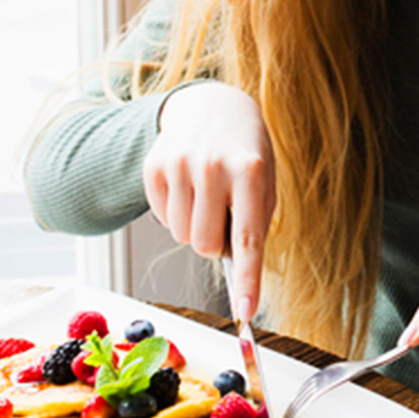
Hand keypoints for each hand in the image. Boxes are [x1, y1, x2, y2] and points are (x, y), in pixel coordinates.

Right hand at [143, 82, 275, 320]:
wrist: (212, 105)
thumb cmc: (245, 152)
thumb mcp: (265, 179)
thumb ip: (255, 221)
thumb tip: (238, 270)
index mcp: (250, 171)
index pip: (248, 238)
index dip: (246, 280)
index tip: (245, 312)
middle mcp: (213, 166)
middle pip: (205, 244)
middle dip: (214, 244)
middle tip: (224, 218)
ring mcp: (179, 164)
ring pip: (181, 236)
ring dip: (195, 229)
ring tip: (207, 198)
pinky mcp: (153, 165)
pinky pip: (162, 220)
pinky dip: (175, 215)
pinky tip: (188, 188)